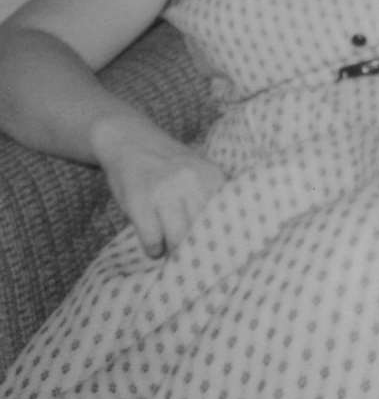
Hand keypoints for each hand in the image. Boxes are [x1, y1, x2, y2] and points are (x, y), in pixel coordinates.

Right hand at [92, 117, 225, 257]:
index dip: (222, 238)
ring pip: (178, 239)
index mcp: (212, 175)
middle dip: (197, 248)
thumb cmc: (169, 164)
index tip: (222, 253)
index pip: (225, 216)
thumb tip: (226, 236)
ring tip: (172, 252)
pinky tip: (154, 243)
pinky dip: (154, 248)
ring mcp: (165, 192)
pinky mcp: (140, 202)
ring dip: (174, 252)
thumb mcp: (198, 171)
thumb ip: (211, 195)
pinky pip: (153, 240)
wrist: (132, 140)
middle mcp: (191, 182)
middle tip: (192, 258)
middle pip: (202, 230)